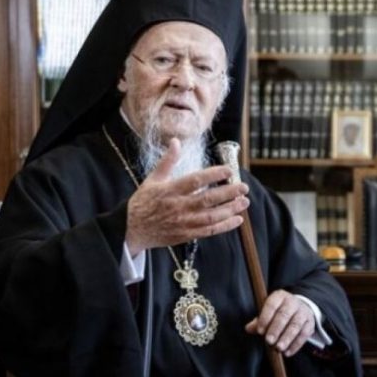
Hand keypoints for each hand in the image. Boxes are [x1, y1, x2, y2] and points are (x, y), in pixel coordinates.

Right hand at [125, 138, 249, 255]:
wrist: (132, 229)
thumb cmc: (144, 201)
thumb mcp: (153, 179)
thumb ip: (167, 161)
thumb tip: (176, 141)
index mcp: (170, 190)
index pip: (195, 180)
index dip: (213, 175)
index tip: (228, 170)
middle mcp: (178, 206)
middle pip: (207, 199)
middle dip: (228, 193)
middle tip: (244, 187)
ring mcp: (183, 222)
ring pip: (211, 217)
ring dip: (230, 209)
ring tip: (244, 201)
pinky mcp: (186, 235)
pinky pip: (209, 231)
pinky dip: (225, 226)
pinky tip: (238, 219)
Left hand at [245, 289, 316, 356]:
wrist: (299, 308)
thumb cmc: (278, 311)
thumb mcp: (268, 312)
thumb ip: (258, 321)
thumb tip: (249, 328)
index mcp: (279, 296)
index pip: (271, 305)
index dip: (265, 318)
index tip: (260, 331)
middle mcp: (292, 302)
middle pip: (284, 315)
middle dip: (276, 329)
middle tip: (269, 341)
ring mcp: (303, 312)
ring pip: (295, 325)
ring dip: (287, 338)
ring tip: (279, 348)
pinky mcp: (310, 323)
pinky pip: (304, 334)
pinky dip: (296, 345)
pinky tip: (287, 352)